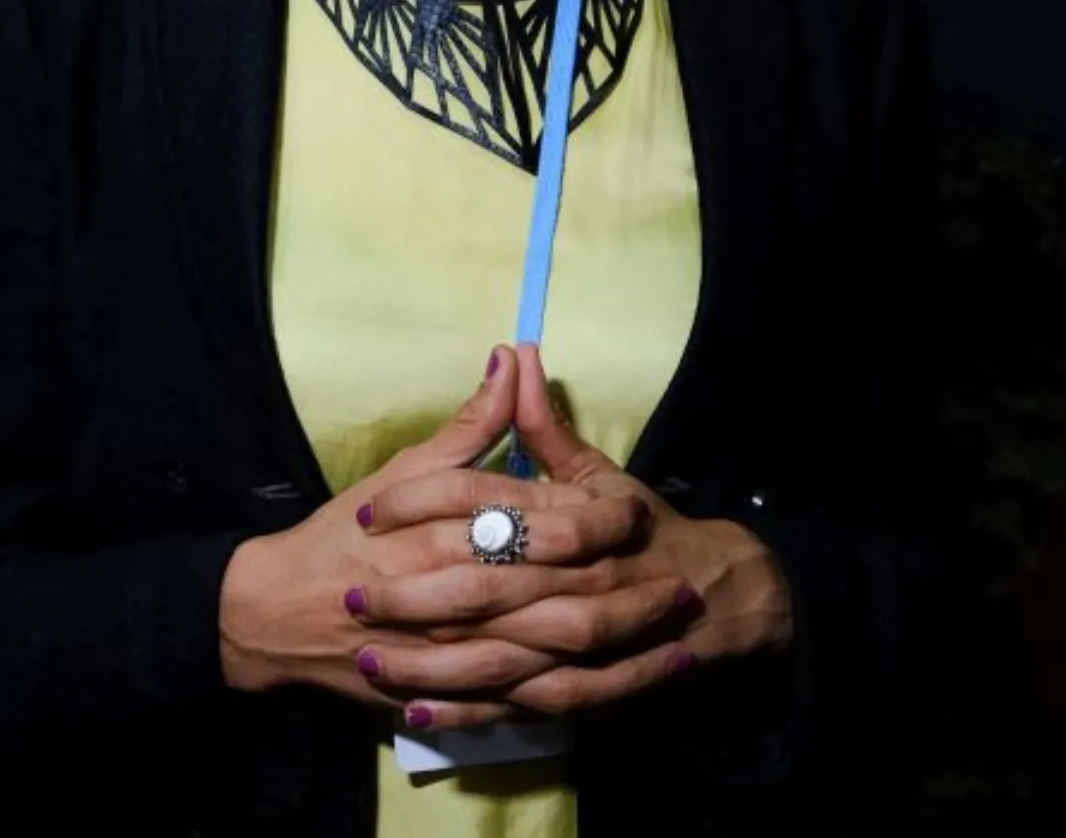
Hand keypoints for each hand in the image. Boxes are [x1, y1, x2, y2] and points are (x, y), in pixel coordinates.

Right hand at [218, 346, 663, 729]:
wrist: (279, 612)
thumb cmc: (347, 532)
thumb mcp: (406, 469)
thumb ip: (470, 422)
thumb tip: (513, 358)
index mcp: (447, 527)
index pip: (539, 519)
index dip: (598, 518)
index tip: (641, 511)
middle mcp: (454, 588)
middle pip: (555, 593)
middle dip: (622, 593)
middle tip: (679, 586)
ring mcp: (450, 649)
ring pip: (544, 655)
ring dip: (610, 652)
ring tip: (669, 644)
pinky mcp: (445, 691)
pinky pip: (516, 703)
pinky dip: (565, 702)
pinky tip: (614, 695)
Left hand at [369, 344, 794, 716]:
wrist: (714, 598)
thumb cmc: (643, 529)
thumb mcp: (596, 474)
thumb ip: (544, 425)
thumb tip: (513, 354)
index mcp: (569, 515)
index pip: (484, 499)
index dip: (420, 504)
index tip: (366, 514)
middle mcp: (571, 577)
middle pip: (482, 583)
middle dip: (412, 595)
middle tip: (352, 597)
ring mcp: (572, 641)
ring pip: (494, 654)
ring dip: (427, 661)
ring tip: (367, 658)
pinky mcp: (573, 690)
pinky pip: (513, 706)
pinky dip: (465, 711)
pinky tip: (412, 711)